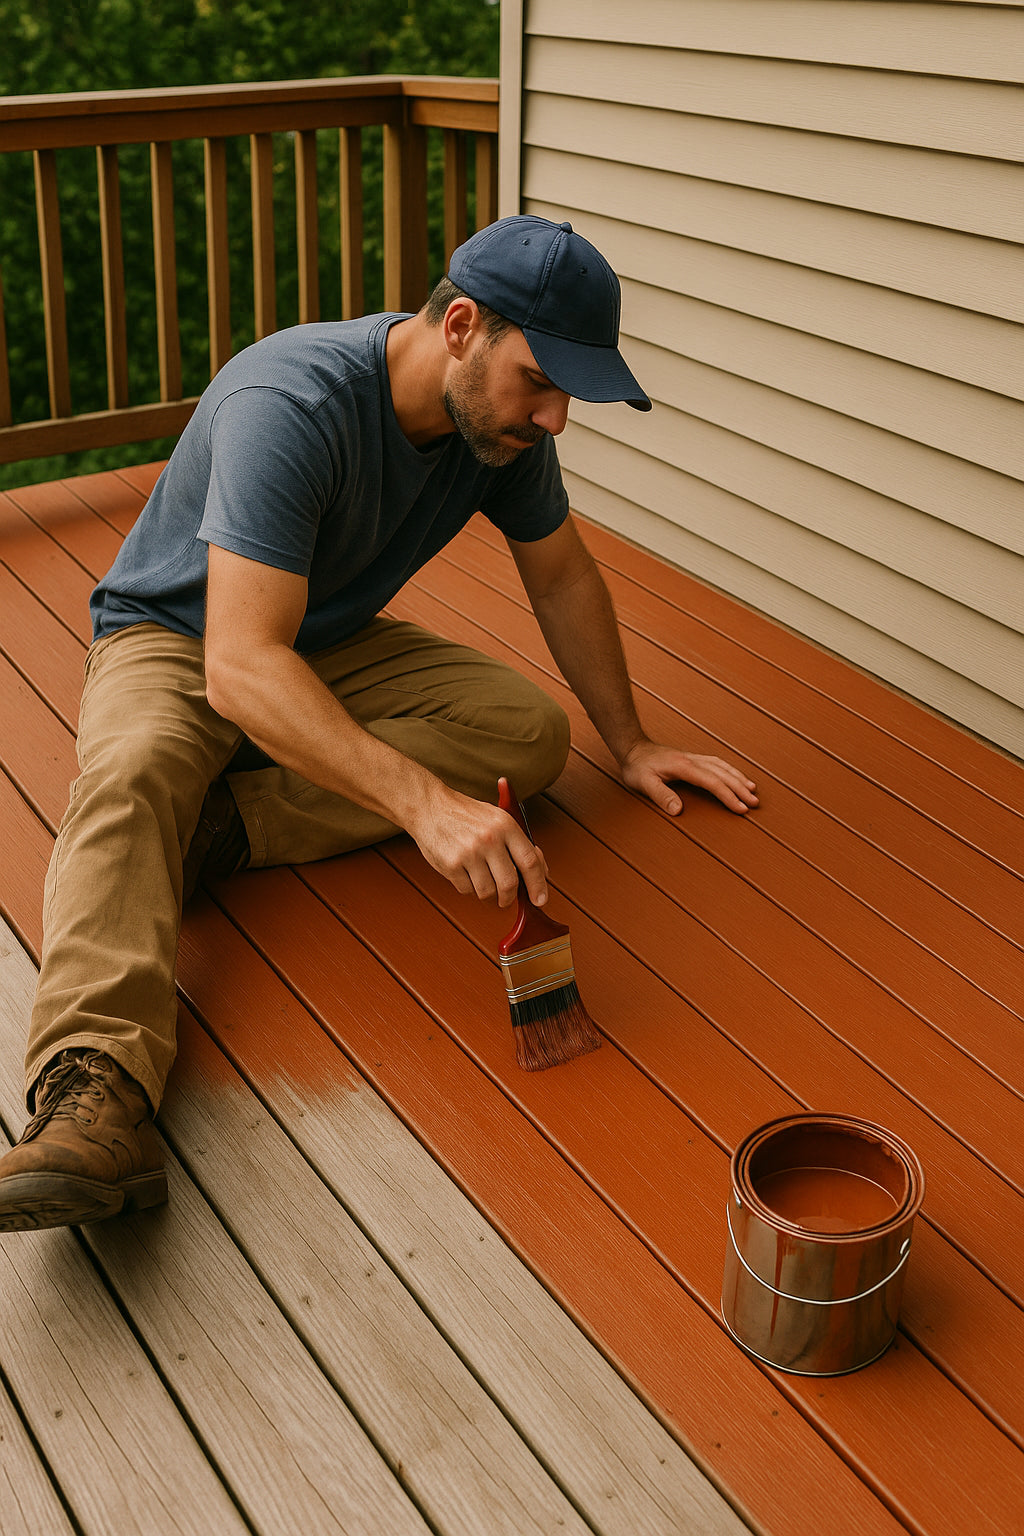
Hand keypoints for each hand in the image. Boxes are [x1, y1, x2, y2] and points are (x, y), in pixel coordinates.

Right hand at [408, 785, 548, 907]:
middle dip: (510, 898)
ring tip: (483, 883)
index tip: (540, 900)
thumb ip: (520, 844)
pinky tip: (465, 873)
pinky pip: (467, 890)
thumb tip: (542, 872)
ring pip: (487, 892)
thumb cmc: (467, 815)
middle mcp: (489, 839)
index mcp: (506, 825)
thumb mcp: (498, 819)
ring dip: (488, 895)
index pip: (530, 861)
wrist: (430, 806)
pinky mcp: (450, 865)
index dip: (538, 885)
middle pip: (509, 884)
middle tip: (506, 900)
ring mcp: (469, 853)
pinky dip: (469, 888)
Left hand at [620, 738, 757, 815]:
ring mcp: (693, 758)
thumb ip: (661, 796)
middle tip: (755, 803)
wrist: (632, 748)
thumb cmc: (637, 767)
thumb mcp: (643, 783)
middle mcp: (693, 760)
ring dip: (738, 778)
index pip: (712, 782)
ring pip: (722, 766)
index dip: (728, 796)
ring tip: (752, 790)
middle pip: (723, 774)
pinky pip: (717, 763)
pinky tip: (735, 776)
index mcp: (684, 767)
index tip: (741, 808)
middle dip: (740, 788)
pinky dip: (730, 770)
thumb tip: (678, 811)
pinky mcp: (692, 759)